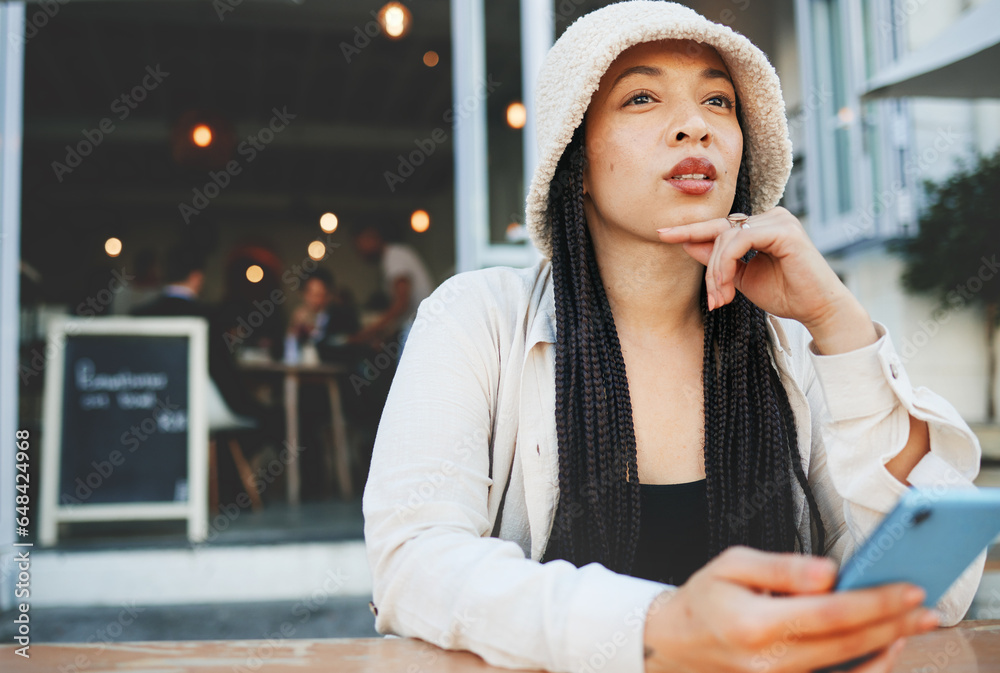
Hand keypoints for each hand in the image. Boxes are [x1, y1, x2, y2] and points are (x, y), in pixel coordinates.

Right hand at [643, 546, 938, 672]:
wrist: (674, 645)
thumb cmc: (705, 599)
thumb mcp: (731, 564)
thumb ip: (781, 567)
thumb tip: (829, 572)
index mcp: (754, 624)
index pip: (830, 613)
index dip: (875, 602)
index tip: (907, 588)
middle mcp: (769, 663)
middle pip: (848, 644)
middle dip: (893, 624)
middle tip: (925, 607)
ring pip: (847, 671)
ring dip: (887, 649)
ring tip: (912, 626)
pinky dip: (865, 670)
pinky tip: (884, 649)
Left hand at [658, 207, 855, 330]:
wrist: (816, 310)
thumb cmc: (784, 294)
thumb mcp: (740, 277)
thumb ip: (717, 260)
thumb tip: (687, 244)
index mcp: (760, 226)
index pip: (719, 226)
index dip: (689, 230)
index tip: (661, 234)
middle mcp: (770, 217)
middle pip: (718, 232)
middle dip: (708, 267)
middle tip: (713, 299)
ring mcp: (778, 220)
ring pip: (726, 237)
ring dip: (717, 270)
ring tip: (722, 297)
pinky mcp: (784, 229)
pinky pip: (740, 239)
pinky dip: (727, 262)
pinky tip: (728, 284)